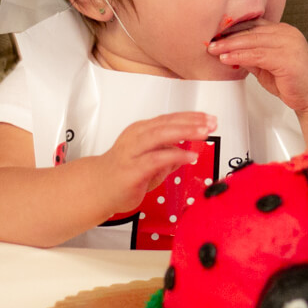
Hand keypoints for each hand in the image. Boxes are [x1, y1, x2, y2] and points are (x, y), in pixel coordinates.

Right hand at [97, 112, 215, 214]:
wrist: (96, 190)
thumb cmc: (121, 173)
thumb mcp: (149, 161)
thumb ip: (166, 156)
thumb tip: (183, 155)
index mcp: (141, 130)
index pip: (169, 119)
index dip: (191, 117)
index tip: (209, 118)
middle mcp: (136, 137)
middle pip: (167, 123)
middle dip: (191, 121)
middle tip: (211, 123)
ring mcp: (133, 152)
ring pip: (160, 135)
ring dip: (185, 132)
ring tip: (204, 133)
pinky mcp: (132, 169)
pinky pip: (157, 159)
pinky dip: (175, 156)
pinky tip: (190, 157)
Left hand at [207, 22, 307, 111]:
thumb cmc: (293, 82)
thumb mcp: (266, 66)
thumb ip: (251, 56)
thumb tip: (229, 52)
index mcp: (282, 31)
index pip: (253, 24)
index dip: (233, 28)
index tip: (215, 34)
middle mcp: (286, 33)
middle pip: (251, 31)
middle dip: (227, 36)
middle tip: (209, 41)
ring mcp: (289, 44)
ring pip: (253, 41)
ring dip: (230, 45)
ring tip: (214, 50)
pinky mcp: (287, 58)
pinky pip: (258, 55)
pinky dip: (240, 56)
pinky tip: (227, 58)